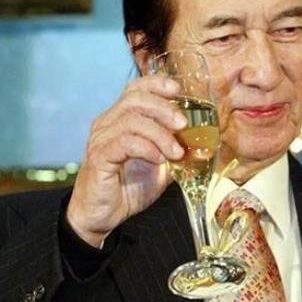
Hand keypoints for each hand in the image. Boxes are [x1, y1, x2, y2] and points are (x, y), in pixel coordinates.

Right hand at [66, 75, 186, 246]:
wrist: (100, 216)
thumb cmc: (126, 189)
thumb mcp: (160, 168)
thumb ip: (176, 153)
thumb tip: (202, 145)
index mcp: (120, 119)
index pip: (135, 89)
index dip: (157, 84)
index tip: (179, 91)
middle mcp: (107, 124)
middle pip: (135, 99)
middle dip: (164, 108)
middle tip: (183, 124)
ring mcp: (101, 139)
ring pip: (131, 120)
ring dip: (160, 134)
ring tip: (176, 152)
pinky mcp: (99, 158)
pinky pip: (124, 143)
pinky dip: (147, 147)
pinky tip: (159, 159)